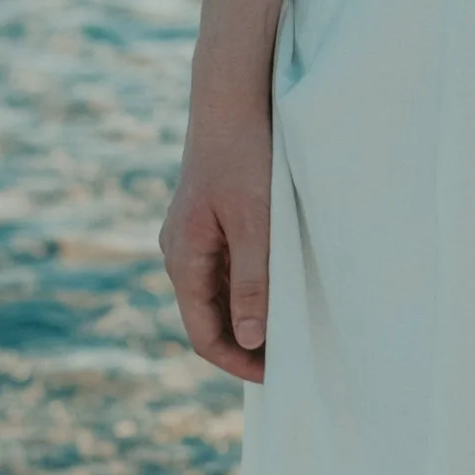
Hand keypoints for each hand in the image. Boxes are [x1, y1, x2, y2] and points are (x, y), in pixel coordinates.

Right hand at [159, 104, 274, 382]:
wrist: (231, 97)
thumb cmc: (245, 156)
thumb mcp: (256, 222)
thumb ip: (254, 282)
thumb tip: (253, 340)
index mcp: (184, 258)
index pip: (204, 334)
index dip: (238, 362)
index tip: (277, 377)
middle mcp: (180, 252)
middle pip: (210, 318)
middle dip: (246, 345)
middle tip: (291, 362)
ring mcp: (193, 236)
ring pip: (220, 294)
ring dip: (251, 316)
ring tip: (293, 330)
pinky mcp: (209, 220)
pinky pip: (227, 268)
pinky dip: (252, 287)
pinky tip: (285, 288)